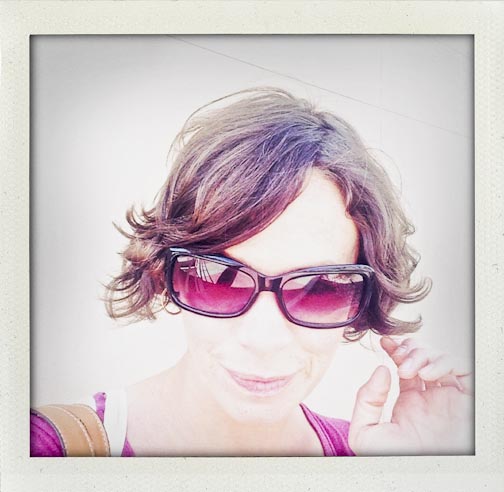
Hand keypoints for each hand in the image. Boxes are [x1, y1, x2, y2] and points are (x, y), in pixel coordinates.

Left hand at [348, 336, 472, 455]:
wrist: (415, 475)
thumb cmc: (391, 460)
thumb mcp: (365, 432)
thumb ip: (366, 399)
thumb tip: (381, 370)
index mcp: (409, 401)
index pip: (405, 364)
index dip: (395, 348)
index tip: (384, 342)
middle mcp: (430, 397)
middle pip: (423, 356)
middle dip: (409, 349)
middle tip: (398, 359)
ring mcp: (448, 398)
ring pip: (441, 358)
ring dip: (424, 355)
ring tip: (409, 371)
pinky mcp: (465, 402)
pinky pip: (464, 370)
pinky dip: (446, 363)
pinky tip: (427, 375)